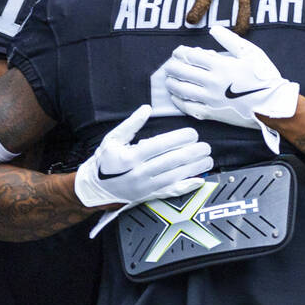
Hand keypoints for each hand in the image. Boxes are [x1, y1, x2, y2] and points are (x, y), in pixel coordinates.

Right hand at [74, 104, 212, 207]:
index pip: (159, 145)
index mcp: (129, 157)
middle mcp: (139, 173)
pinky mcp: (150, 196)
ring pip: (175, 177)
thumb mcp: (113, 139)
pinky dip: (187, 186)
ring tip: (207, 159)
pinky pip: (172, 191)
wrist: (97, 188)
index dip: (179, 139)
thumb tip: (146, 108)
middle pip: (171, 162)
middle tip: (205, 146)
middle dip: (192, 153)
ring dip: (194, 169)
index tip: (192, 133)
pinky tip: (199, 179)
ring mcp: (145, 187)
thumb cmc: (105, 161)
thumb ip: (130, 124)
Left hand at [164, 26, 299, 152]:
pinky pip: (189, 108)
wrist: (273, 105)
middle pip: (182, 72)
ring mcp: (210, 100)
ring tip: (168, 79)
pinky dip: (179, 102)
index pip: (191, 56)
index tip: (177, 51)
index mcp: (220, 66)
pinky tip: (176, 97)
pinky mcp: (212, 113)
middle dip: (172, 67)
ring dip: (171, 83)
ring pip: (182, 90)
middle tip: (169, 64)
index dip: (180, 52)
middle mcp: (211, 83)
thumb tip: (213, 29)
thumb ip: (229, 40)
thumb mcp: (250, 53)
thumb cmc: (264, 77)